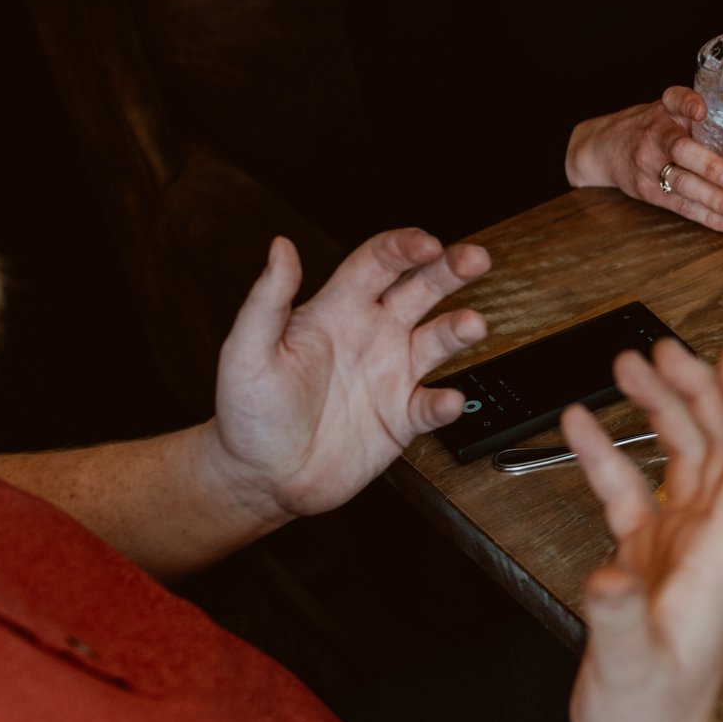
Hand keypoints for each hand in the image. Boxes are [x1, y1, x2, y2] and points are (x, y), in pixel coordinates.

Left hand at [209, 230, 490, 523]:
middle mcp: (373, 334)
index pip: (379, 263)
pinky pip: (433, 405)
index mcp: (337, 309)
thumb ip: (266, 299)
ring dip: (459, 328)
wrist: (262, 477)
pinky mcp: (402, 418)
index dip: (405, 247)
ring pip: (439, 339)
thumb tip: (280, 246)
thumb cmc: (249, 412)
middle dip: (452, 268)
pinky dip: (445, 403)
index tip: (427, 244)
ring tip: (472, 325)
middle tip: (475, 258)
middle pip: (422, 288)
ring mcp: (392, 375)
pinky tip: (446, 401)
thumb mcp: (246, 352)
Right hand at [563, 342, 722, 721]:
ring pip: (679, 461)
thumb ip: (615, 619)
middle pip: (717, 450)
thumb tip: (608, 575)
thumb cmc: (645, 716)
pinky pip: (631, 493)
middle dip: (697, 393)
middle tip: (666, 349)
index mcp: (717, 560)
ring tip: (629, 367)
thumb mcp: (627, 666)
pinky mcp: (644, 562)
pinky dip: (608, 456)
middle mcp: (704, 546)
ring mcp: (675, 551)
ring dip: (659, 413)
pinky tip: (582, 426)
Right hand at [567, 88, 722, 233]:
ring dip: (711, 199)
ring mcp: (649, 165)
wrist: (602, 147)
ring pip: (681, 183)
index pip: (675, 99)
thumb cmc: (649, 127)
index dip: (688, 103)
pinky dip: (706, 216)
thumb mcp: (667, 110)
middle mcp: (655, 135)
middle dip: (708, 166)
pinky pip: (680, 205)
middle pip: (679, 149)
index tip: (701, 111)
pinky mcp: (649, 191)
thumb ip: (697, 116)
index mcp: (664, 110)